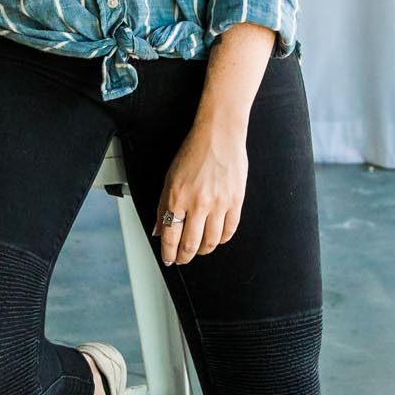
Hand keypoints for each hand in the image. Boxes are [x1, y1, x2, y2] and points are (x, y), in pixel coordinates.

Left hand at [151, 119, 247, 265]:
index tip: (168, 258)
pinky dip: (222, 240)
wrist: (220, 135)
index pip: (170, 236)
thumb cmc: (195, 151)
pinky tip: (217, 239)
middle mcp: (198, 203)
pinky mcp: (236, 201)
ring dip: (202, 251)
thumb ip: (162, 205)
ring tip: (198, 250)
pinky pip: (229, 230)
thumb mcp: (170, 177)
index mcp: (177, 197)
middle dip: (184, 256)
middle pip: (190, 244)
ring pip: (211, 242)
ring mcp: (219, 204)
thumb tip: (159, 229)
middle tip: (181, 259)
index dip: (168, 253)